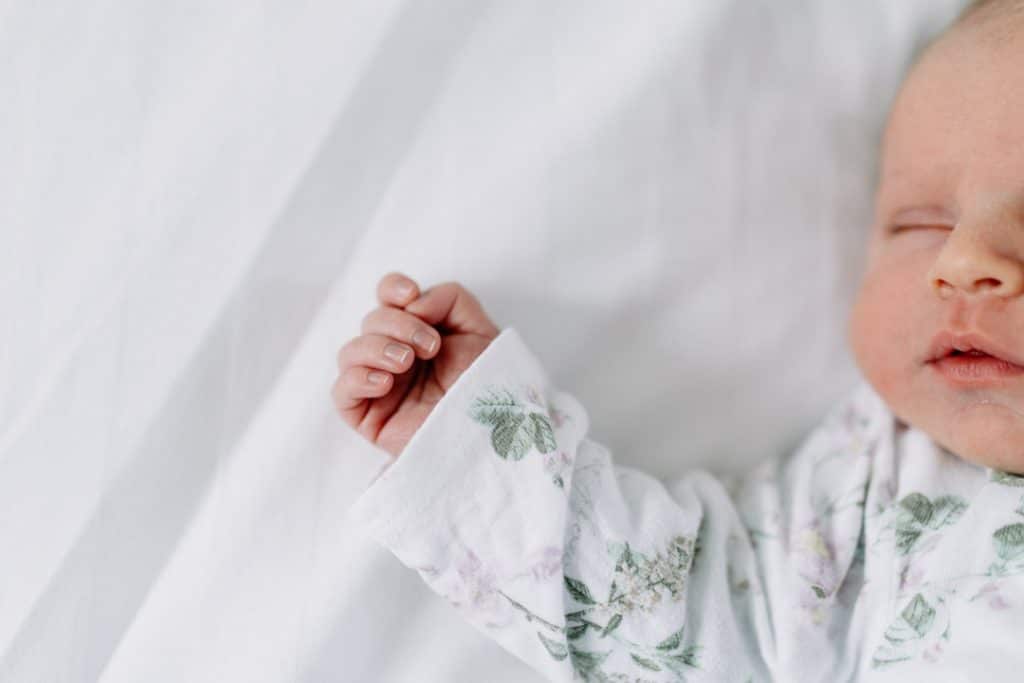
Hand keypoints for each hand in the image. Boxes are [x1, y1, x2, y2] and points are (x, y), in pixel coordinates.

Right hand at [333, 271, 500, 456]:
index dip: (392, 288)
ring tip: (406, 362)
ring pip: (349, 351)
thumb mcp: (480, 330)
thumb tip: (413, 303)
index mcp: (418, 332)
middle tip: (429, 346)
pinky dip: (357, 379)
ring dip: (376, 348)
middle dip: (398, 325)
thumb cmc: (489, 384)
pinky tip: (385, 383)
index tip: (410, 295)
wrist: (493, 432)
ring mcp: (379, 386)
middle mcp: (394, 355)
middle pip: (371, 320)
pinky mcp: (368, 417)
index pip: (387, 298)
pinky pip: (341, 392)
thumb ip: (451, 299)